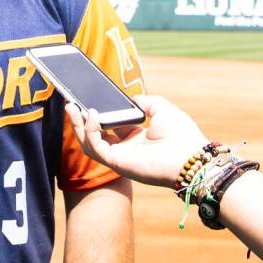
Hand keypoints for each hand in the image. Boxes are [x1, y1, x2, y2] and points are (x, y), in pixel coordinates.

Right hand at [65, 95, 208, 186]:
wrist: (192, 157)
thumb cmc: (182, 134)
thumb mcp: (161, 108)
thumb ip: (143, 101)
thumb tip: (130, 99)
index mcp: (135, 138)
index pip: (108, 126)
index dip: (96, 114)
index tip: (86, 100)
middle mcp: (124, 149)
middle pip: (94, 135)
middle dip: (80, 119)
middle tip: (70, 102)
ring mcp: (119, 157)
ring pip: (89, 143)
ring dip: (78, 125)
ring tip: (71, 106)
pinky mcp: (117, 162)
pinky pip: (95, 147)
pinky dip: (90, 131)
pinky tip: (92, 115)